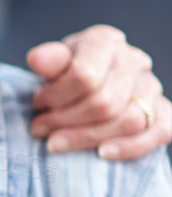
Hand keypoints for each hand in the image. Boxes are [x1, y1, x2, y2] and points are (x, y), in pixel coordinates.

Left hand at [27, 25, 168, 158]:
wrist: (88, 84)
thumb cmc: (66, 74)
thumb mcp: (53, 64)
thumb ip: (48, 62)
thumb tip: (37, 59)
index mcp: (105, 42)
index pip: (85, 75)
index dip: (56, 97)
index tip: (37, 105)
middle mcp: (134, 61)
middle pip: (105, 103)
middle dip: (65, 121)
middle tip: (39, 129)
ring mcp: (152, 87)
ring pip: (129, 121)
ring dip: (87, 138)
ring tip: (55, 143)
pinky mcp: (163, 112)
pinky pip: (158, 133)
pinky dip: (129, 148)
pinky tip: (101, 154)